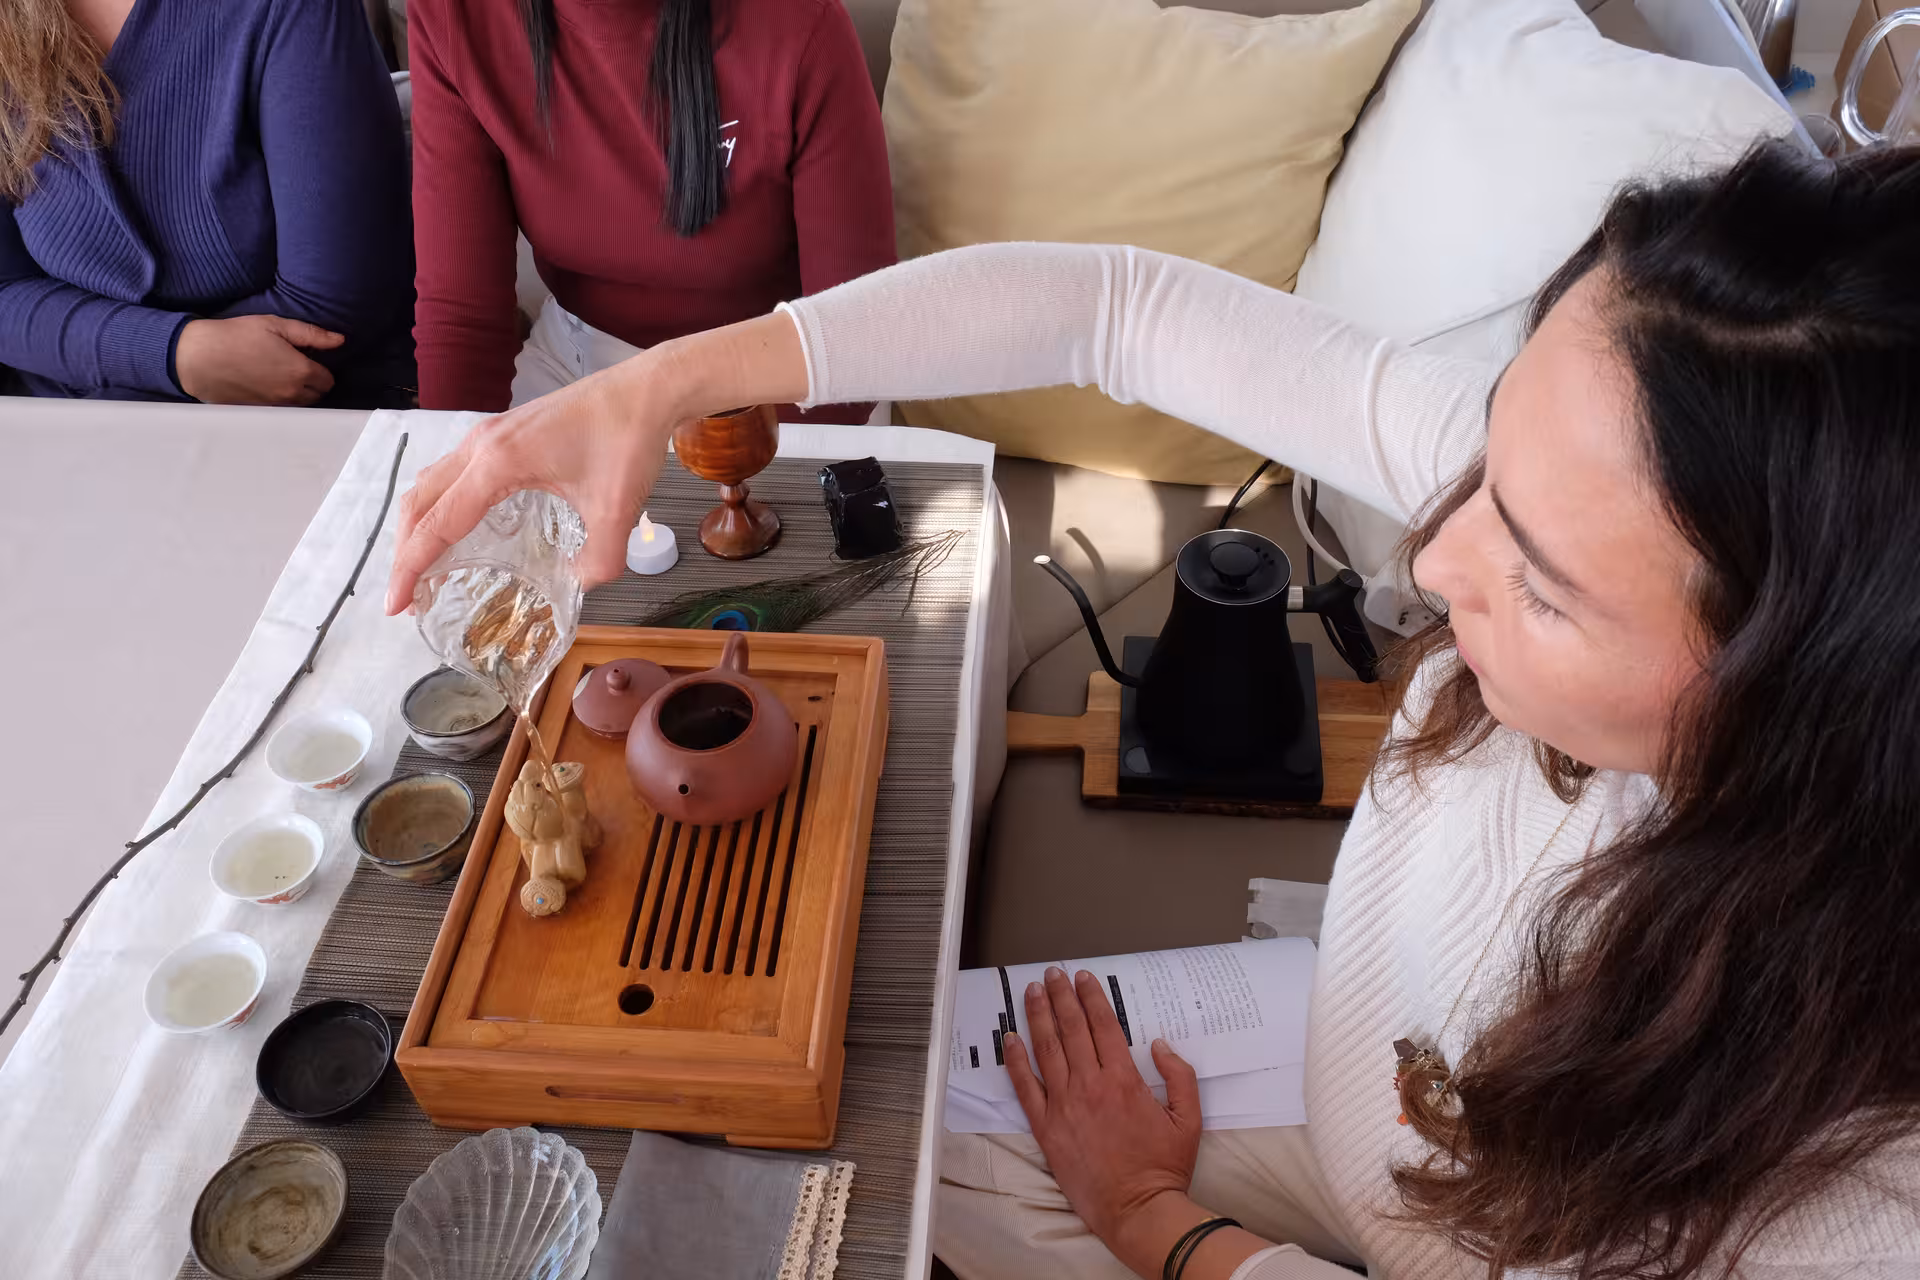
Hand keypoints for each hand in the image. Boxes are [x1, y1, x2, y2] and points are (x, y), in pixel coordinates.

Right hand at [175, 315, 342, 405]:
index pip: (328, 380)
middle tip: (293, 365)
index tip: (307, 358)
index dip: (320, 368)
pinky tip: (264, 384)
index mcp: (300, 372)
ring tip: (278, 374)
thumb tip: (340, 340)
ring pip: (299, 405)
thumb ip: (312, 334)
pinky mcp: (259, 413)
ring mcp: (275, 406)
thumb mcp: (276, 325)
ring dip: (297, 393)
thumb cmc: (236, 336)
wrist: (197, 356)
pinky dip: (279, 400)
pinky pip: (280, 410)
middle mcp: (292, 394)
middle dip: (312, 382)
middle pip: (317, 395)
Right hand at [384, 310, 811, 613]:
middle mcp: (481, 445)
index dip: (411, 568)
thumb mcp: (618, 510)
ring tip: (423, 565)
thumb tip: (578, 585)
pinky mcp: (503, 431)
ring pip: (430, 483)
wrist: (645, 389)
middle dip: (404, 551)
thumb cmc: (628, 441)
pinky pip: (452, 471)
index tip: (396, 605)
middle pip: (419, 502)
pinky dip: (439, 503)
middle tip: (407, 595)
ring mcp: (488, 433)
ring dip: (418, 525)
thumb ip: (599, 559)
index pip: (437, 524)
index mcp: (498, 463)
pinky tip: (457, 526)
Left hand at [1007, 968, 1208, 1263]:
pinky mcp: (1046, 1128)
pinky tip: (1010, 1038)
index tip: (1082, 977)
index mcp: (1124, 1080)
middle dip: (1062, 996)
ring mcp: (1064, 1106)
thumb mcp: (1189, 1119)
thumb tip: (1160, 1044)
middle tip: (1053, 973)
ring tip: (1033, 991)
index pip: (1103, 1026)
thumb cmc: (1163, 1167)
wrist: (1137, 1210)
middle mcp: (1090, 1086)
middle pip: (1071, 1029)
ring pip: (1046, 1049)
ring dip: (1038, 1016)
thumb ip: (1179, 1076)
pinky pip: (1026, 1087)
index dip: (1091, 997)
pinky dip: (1016, 1061)